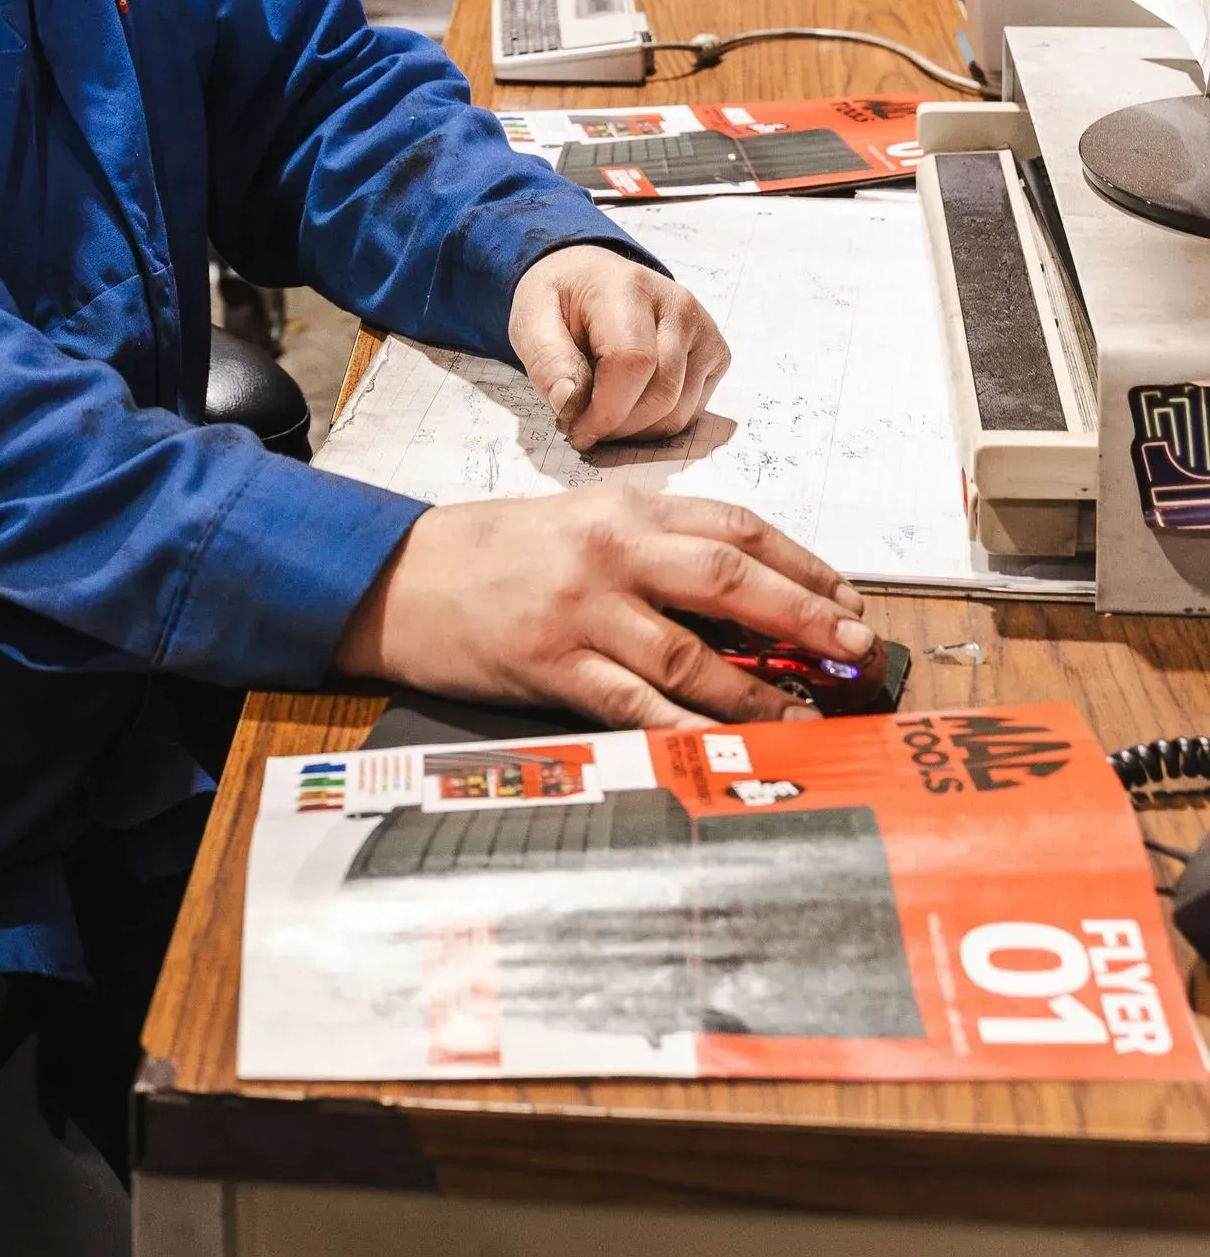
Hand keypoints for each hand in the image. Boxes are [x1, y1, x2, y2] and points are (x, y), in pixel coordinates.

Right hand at [336, 488, 874, 728]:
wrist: (401, 577)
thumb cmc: (493, 551)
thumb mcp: (576, 522)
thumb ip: (649, 547)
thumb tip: (738, 592)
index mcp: (623, 510)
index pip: (735, 526)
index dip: (800, 563)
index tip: (845, 595)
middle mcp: (611, 553)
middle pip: (730, 579)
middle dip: (803, 615)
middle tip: (855, 647)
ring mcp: (584, 611)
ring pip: (694, 654)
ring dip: (760, 689)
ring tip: (805, 714)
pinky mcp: (554, 665)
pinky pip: (637, 704)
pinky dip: (688, 728)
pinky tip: (726, 747)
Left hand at [510, 246, 727, 449]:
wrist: (588, 278)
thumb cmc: (561, 301)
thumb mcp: (531, 321)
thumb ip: (547, 362)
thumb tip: (570, 405)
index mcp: (628, 288)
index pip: (633, 362)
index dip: (606, 410)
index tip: (576, 428)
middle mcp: (678, 304)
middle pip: (662, 393)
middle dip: (619, 426)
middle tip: (584, 427)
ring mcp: (703, 329)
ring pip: (680, 411)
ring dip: (638, 430)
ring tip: (604, 413)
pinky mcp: (715, 352)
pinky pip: (692, 410)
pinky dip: (658, 422)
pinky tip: (631, 404)